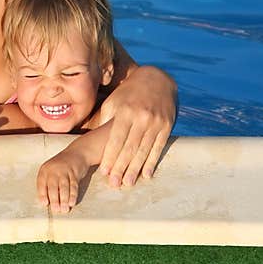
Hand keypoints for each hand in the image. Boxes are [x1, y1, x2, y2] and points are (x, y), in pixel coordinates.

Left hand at [37, 147, 91, 213]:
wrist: (77, 153)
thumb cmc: (60, 166)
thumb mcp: (50, 171)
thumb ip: (47, 184)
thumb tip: (47, 201)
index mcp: (45, 170)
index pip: (41, 183)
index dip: (42, 194)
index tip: (45, 204)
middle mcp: (54, 170)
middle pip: (53, 186)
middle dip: (55, 200)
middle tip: (56, 210)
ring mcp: (65, 171)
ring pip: (64, 187)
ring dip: (64, 199)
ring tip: (64, 209)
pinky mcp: (75, 173)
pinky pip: (73, 186)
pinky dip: (73, 195)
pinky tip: (72, 202)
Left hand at [93, 65, 176, 186]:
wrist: (156, 79)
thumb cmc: (128, 93)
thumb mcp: (115, 102)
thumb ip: (107, 120)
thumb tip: (95, 140)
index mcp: (125, 111)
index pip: (116, 139)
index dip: (110, 157)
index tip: (104, 172)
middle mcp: (141, 117)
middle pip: (129, 148)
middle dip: (121, 168)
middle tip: (115, 184)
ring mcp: (155, 122)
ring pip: (144, 150)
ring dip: (136, 169)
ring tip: (128, 183)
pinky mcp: (167, 125)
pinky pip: (158, 147)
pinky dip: (152, 162)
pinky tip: (146, 174)